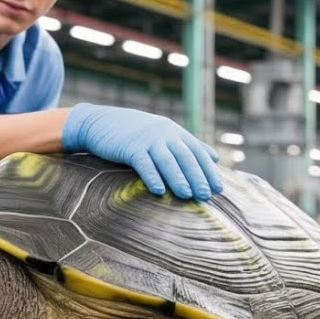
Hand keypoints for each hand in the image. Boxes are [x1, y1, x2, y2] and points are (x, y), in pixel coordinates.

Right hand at [62, 103, 222, 199]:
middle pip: (185, 157)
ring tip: (187, 195)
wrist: (100, 122)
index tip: (219, 188)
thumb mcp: (165, 134)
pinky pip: (143, 163)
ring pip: (167, 160)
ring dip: (178, 178)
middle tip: (206, 195)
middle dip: (197, 176)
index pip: (197, 152)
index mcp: (175, 132)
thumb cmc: (136, 132)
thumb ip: (190, 145)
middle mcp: (164, 134)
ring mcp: (147, 140)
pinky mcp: (129, 147)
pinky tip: (158, 191)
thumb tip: (215, 157)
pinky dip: (152, 176)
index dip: (208, 171)